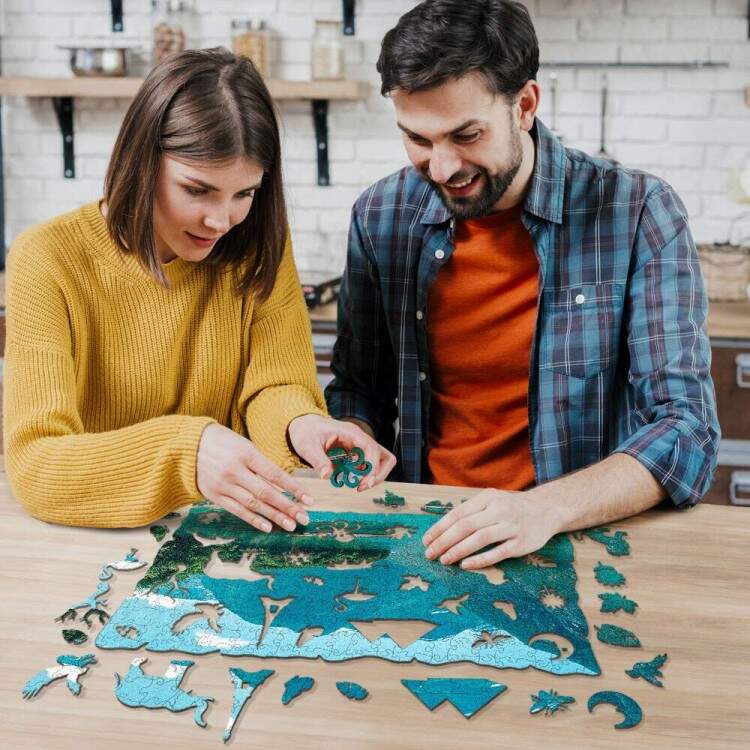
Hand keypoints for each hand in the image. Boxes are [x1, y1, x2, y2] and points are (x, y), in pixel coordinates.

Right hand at [196, 423, 312, 532]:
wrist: (187, 445)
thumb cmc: (222, 442)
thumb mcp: (244, 445)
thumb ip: (261, 463)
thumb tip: (283, 484)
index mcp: (246, 453)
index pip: (276, 474)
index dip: (294, 488)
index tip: (309, 499)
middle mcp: (236, 470)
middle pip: (267, 492)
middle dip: (288, 507)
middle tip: (304, 518)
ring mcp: (224, 484)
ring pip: (254, 504)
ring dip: (274, 516)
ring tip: (290, 525)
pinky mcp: (214, 495)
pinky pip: (237, 510)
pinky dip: (253, 519)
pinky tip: (267, 527)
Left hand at [287, 414, 395, 490]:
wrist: (303, 425)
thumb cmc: (306, 432)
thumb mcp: (307, 446)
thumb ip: (318, 460)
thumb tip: (327, 476)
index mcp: (350, 432)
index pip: (371, 448)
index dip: (372, 467)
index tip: (364, 483)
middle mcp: (359, 438)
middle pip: (384, 456)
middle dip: (378, 474)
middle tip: (362, 486)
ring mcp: (359, 446)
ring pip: (379, 461)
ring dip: (372, 475)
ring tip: (357, 485)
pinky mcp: (355, 454)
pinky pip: (367, 466)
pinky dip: (362, 475)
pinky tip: (350, 480)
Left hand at [421, 489, 558, 568]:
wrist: (547, 509)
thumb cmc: (512, 507)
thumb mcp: (492, 500)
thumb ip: (471, 511)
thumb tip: (442, 527)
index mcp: (488, 498)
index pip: (458, 513)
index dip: (440, 528)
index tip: (427, 540)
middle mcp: (499, 510)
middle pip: (465, 526)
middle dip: (444, 541)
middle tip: (430, 553)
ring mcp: (511, 526)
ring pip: (479, 538)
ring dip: (458, 550)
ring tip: (444, 560)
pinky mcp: (521, 543)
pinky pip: (497, 552)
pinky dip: (480, 559)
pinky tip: (465, 565)